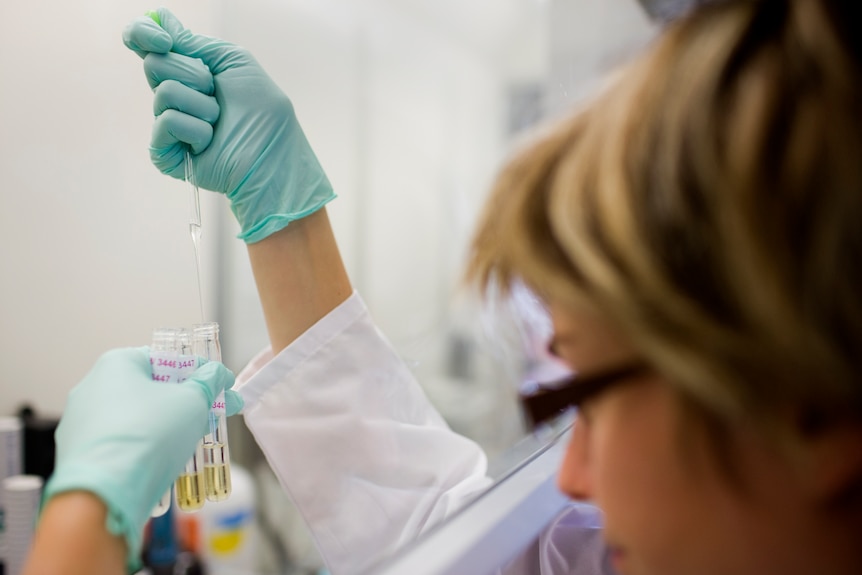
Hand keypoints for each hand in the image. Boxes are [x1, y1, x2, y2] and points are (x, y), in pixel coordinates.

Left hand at [43, 347, 239, 569]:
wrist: (103, 494)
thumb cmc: (148, 436)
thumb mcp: (193, 402)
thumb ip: (209, 382)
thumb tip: (217, 373)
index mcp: (116, 364)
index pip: (166, 359)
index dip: (199, 371)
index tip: (221, 385)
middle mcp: (92, 387)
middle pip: (151, 390)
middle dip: (186, 402)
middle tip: (214, 414)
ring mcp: (81, 422)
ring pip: (136, 418)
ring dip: (167, 426)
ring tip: (195, 440)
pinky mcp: (79, 454)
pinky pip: (122, 442)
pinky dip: (145, 447)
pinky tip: (166, 460)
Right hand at [122, 8, 334, 242]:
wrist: (273, 154)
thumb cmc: (264, 113)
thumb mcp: (235, 62)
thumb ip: (196, 42)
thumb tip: (162, 20)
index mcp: (187, 72)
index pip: (145, 44)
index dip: (143, 34)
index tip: (164, 39)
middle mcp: (175, 96)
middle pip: (154, 64)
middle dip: (192, 73)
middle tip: (215, 90)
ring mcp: (169, 125)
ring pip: (164, 93)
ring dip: (201, 104)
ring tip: (219, 120)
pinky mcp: (166, 152)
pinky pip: (166, 122)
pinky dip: (195, 128)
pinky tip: (210, 141)